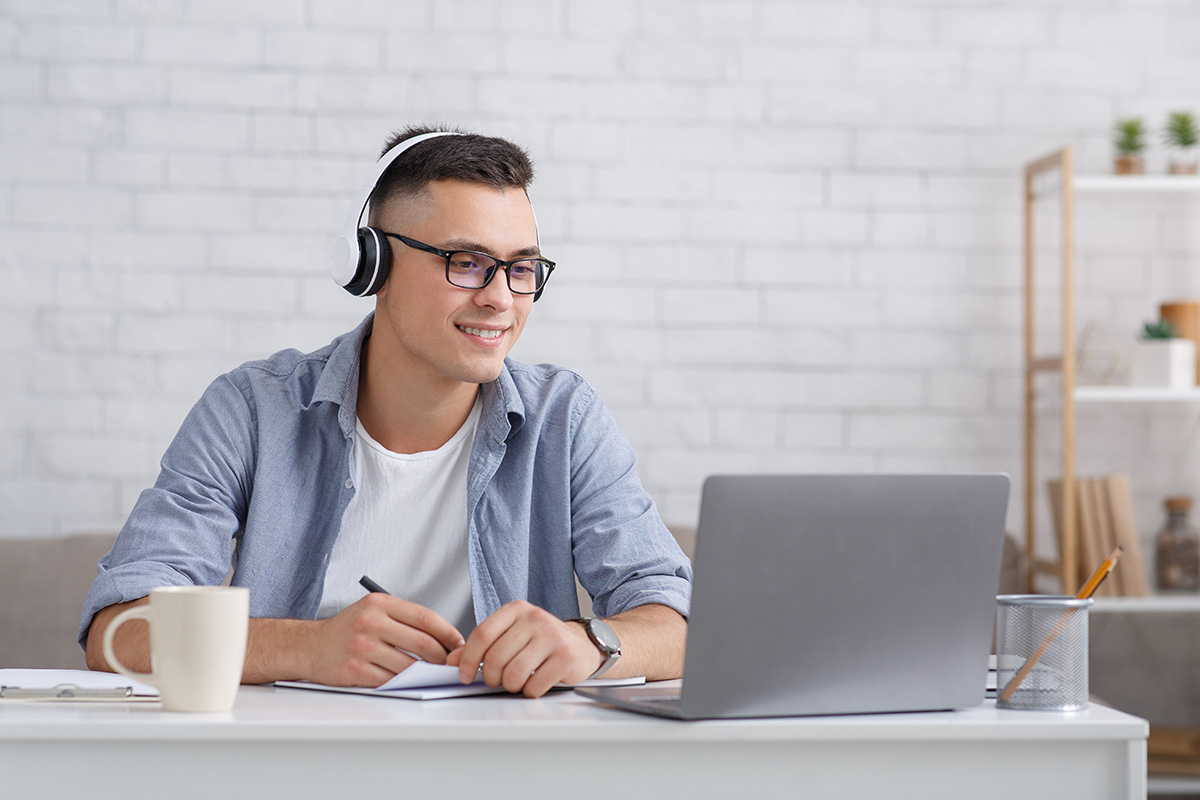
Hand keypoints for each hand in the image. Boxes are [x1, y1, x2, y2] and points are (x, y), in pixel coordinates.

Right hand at [305, 593, 463, 687]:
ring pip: (409, 665)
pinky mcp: (354, 670)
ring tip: (434, 675)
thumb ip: (404, 620)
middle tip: (451, 664)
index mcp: (380, 603)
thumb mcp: (373, 611)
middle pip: (422, 642)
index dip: (448, 632)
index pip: (425, 617)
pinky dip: (405, 684)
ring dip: (426, 674)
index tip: (459, 643)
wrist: (310, 646)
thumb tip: (442, 639)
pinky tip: (410, 683)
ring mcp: (362, 646)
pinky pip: (390, 680)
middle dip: (442, 657)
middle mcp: (370, 622)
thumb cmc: (348, 630)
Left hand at [446, 600, 600, 697]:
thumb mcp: (511, 635)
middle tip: (496, 681)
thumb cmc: (541, 641)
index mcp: (516, 610)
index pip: (482, 634)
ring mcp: (552, 637)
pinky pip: (534, 685)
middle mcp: (534, 619)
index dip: (468, 659)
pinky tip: (535, 682)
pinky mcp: (565, 657)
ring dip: (510, 686)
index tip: (463, 674)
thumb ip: (482, 645)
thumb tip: (452, 660)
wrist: (581, 645)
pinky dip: (529, 691)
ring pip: (513, 674)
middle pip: (496, 657)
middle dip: (490, 678)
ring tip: (516, 682)